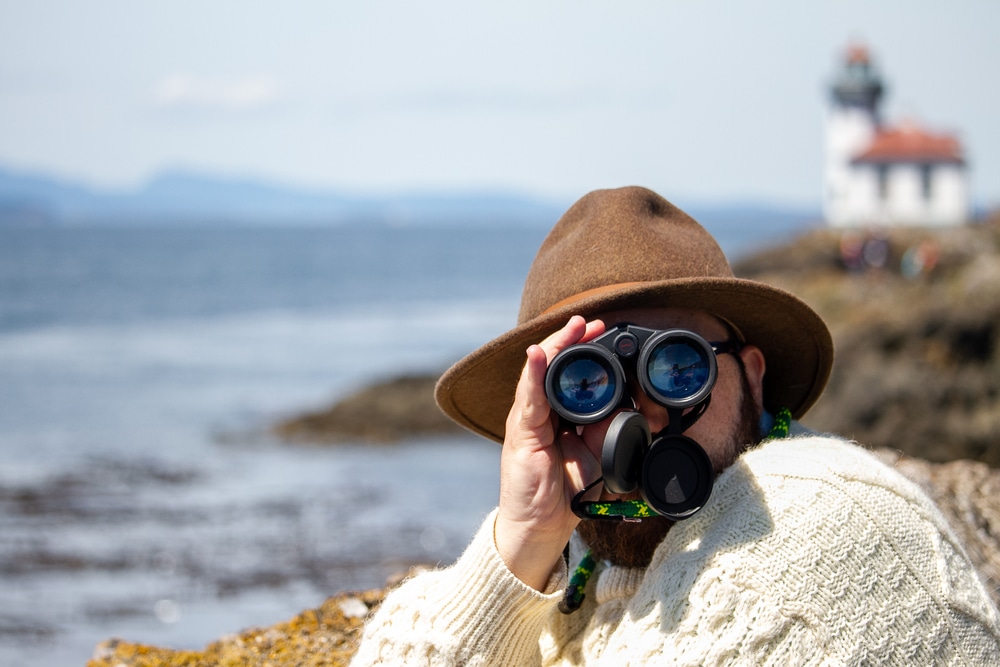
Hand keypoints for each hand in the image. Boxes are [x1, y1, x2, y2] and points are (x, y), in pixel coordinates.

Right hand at [493, 315, 605, 590]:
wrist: (542, 526)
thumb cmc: (566, 492)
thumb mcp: (598, 455)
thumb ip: (612, 431)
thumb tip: (635, 409)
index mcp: (558, 414)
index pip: (567, 372)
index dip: (582, 350)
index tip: (602, 331)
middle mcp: (539, 412)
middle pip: (551, 365)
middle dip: (570, 340)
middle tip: (590, 321)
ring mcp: (527, 420)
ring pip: (539, 374)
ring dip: (554, 347)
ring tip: (570, 326)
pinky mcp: (522, 433)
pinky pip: (527, 399)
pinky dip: (531, 374)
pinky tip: (536, 356)